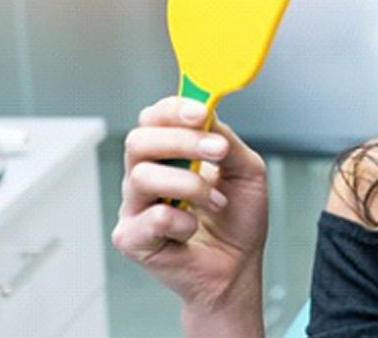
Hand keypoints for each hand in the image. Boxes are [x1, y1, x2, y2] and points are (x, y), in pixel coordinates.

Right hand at [112, 97, 268, 309]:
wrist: (238, 267)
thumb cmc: (237, 220)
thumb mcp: (246, 170)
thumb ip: (226, 140)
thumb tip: (208, 114)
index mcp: (168, 155)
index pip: (154, 118)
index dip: (174, 109)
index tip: (202, 112)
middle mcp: (145, 176)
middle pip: (139, 141)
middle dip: (181, 140)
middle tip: (218, 151)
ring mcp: (134, 207)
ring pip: (142, 176)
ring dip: (190, 185)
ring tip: (216, 201)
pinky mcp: (131, 238)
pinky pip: (151, 218)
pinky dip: (182, 222)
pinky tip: (193, 229)